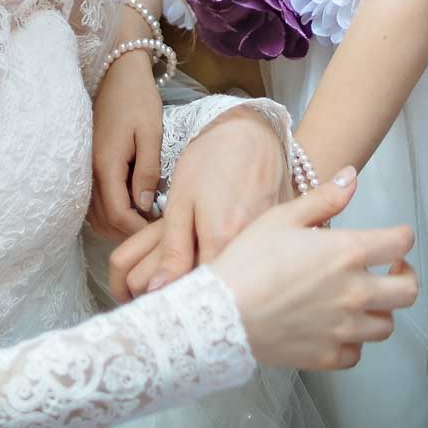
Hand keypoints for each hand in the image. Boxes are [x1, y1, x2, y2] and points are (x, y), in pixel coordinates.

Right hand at [88, 49, 163, 239]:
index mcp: (106, 165)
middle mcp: (90, 171)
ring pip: (95, 213)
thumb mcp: (151, 133)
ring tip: (145, 219)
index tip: (159, 231)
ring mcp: (85, 168)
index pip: (118, 214)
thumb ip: (147, 170)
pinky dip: (109, 211)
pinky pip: (93, 200)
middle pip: (103, 220)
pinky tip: (131, 204)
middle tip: (154, 229)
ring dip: (118, 223)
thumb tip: (145, 205)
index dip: (137, 229)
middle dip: (128, 231)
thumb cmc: (138, 100)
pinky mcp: (87, 164)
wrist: (118, 74)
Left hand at [105, 107, 285, 299]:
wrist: (254, 133)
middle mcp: (250, 252)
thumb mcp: (182, 202)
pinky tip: (221, 245)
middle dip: (187, 289)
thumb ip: (173, 251)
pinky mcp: (275, 242)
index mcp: (221, 243)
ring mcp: (266, 247)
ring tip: (198, 252)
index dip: (170, 294)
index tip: (152, 291)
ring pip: (230, 281)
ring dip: (210, 278)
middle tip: (169, 272)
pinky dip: (231, 265)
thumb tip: (156, 292)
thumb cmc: (212, 160)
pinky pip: (247, 266)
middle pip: (212, 291)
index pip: (192, 292)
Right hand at [209, 169, 419, 370]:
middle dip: (404, 276)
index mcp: (349, 252)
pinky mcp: (328, 356)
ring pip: (386, 326)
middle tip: (388, 270)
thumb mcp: (283, 217)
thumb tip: (352, 177)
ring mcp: (344, 329)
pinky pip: (357, 353)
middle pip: (408, 291)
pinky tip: (338, 327)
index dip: (402, 237)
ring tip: (361, 300)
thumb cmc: (248, 261)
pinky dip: (353, 341)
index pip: (401, 243)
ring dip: (380, 310)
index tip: (393, 240)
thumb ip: (324, 198)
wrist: (219, 314)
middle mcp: (355, 292)